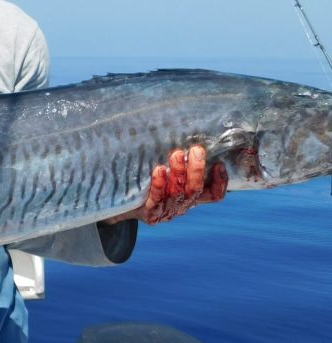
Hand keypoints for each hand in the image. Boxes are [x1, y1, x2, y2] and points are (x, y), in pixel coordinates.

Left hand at [106, 145, 227, 225]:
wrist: (121, 203)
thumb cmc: (148, 179)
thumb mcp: (167, 169)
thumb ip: (180, 158)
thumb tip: (187, 128)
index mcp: (191, 196)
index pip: (214, 194)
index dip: (220, 181)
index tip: (219, 163)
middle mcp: (182, 205)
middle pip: (195, 190)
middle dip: (197, 169)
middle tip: (196, 150)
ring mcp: (167, 211)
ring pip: (178, 194)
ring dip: (179, 173)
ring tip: (176, 155)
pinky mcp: (151, 214)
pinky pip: (157, 200)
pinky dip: (159, 185)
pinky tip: (159, 170)